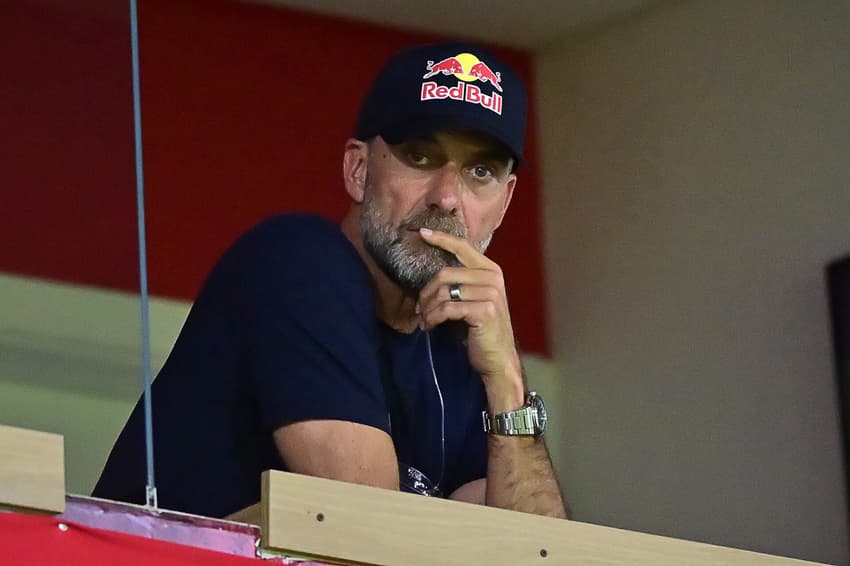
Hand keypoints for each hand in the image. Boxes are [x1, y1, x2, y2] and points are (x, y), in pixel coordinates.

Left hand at [417, 228, 523, 410]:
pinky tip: (430, 326)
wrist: (498, 358)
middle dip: (426, 293)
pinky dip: (433, 318)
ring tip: (425, 320)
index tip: (422, 233)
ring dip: (428, 309)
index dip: (441, 238)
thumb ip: (460, 283)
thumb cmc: (480, 330)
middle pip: (445, 273)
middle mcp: (492, 277)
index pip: (462, 247)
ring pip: (443, 292)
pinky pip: (447, 308)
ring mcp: (490, 293)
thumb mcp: (473, 300)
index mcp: (490, 270)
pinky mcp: (484, 310)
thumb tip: (431, 276)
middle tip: (420, 309)